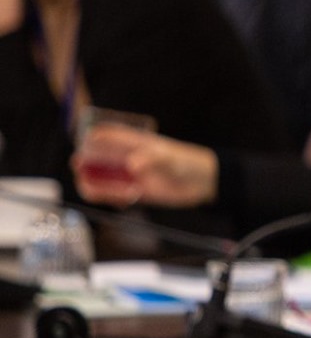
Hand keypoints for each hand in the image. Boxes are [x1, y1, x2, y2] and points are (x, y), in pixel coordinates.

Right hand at [73, 126, 217, 207]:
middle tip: (78, 167)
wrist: (205, 183)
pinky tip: (116, 201)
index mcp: (137, 143)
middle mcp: (130, 158)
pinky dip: (111, 198)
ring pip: (105, 178)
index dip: (96, 135)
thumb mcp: (172, 159)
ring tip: (88, 188)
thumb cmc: (188, 163)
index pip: (112, 135)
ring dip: (95, 182)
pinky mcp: (137, 192)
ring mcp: (132, 176)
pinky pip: (116, 195)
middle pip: (101, 158)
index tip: (84, 140)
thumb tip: (133, 165)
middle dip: (87, 161)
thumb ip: (154, 160)